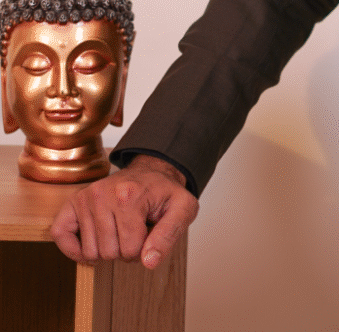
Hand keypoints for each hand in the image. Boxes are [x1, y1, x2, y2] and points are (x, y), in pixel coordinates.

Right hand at [50, 154, 198, 267]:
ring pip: (89, 252)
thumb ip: (169, 235)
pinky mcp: (73, 201)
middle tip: (134, 231)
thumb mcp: (183, 209)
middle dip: (124, 250)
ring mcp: (86, 196)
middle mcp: (103, 194)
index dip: (143, 249)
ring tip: (119, 230)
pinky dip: (74, 248)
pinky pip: (60, 234)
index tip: (149, 232)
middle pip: (108, 253)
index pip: (130, 250)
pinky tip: (93, 242)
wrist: (152, 172)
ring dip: (106, 249)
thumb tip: (148, 262)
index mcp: (130, 195)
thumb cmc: (165, 193)